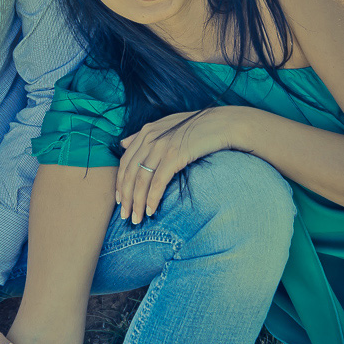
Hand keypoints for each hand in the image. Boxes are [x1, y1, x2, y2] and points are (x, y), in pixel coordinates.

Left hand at [116, 106, 246, 222]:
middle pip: (129, 173)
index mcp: (146, 132)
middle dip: (126, 198)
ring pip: (141, 180)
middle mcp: (150, 138)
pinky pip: (158, 182)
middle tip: (125, 216)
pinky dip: (152, 198)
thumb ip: (143, 135)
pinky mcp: (174, 156)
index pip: (125, 162)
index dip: (120, 183)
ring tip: (137, 219)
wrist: (223, 123)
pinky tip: (151, 211)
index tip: (120, 200)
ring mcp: (161, 146)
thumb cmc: (198, 127)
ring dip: (137, 203)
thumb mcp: (166, 125)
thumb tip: (122, 144)